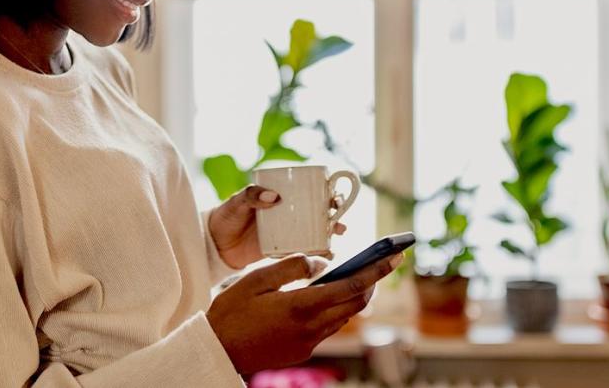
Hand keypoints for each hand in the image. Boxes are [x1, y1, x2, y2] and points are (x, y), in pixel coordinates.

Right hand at [206, 252, 403, 374]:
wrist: (217, 351)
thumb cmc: (231, 312)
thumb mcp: (255, 279)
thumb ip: (291, 266)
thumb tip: (320, 263)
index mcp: (300, 306)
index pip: (349, 286)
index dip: (374, 270)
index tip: (391, 257)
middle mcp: (310, 328)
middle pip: (354, 304)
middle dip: (372, 282)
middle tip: (384, 263)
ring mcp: (308, 343)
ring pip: (343, 318)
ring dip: (355, 297)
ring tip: (361, 277)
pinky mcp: (302, 351)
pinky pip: (328, 328)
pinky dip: (336, 310)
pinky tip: (330, 298)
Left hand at [208, 185, 347, 268]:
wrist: (214, 244)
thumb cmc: (226, 215)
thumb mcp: (237, 202)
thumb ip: (252, 195)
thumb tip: (274, 196)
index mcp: (281, 197)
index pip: (310, 192)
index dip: (328, 194)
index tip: (335, 199)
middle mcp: (288, 214)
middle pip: (318, 213)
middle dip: (335, 216)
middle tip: (340, 223)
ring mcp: (287, 233)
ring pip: (316, 232)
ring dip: (330, 235)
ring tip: (337, 239)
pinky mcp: (282, 251)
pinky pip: (304, 251)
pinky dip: (317, 253)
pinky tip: (327, 256)